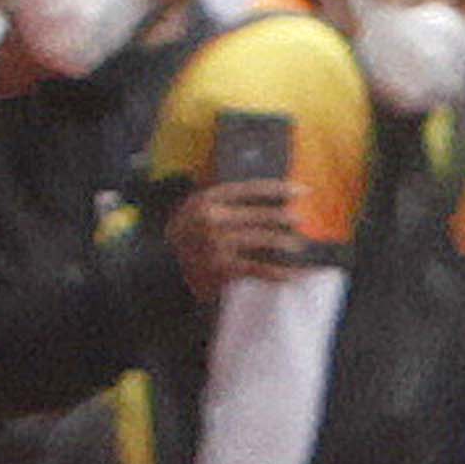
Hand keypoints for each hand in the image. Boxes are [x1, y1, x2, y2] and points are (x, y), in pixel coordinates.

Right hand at [172, 174, 316, 298]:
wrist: (162, 269)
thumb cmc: (186, 238)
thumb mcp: (195, 212)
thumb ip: (223, 202)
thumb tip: (267, 197)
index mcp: (206, 200)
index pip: (249, 190)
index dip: (278, 189)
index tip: (301, 190)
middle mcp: (212, 219)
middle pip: (260, 215)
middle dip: (285, 217)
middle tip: (301, 219)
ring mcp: (217, 244)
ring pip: (264, 239)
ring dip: (286, 243)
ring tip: (299, 245)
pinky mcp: (222, 267)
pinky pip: (260, 268)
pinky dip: (281, 272)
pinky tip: (295, 274)